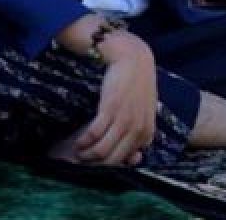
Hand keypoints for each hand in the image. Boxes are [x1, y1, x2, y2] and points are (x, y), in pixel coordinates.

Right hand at [75, 31, 157, 166]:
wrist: (133, 59)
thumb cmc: (137, 86)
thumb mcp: (145, 112)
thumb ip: (140, 133)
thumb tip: (135, 157)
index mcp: (147, 132)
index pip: (125, 160)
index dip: (108, 165)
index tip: (96, 163)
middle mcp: (138, 129)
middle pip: (112, 159)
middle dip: (95, 164)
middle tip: (82, 161)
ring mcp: (125, 120)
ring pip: (101, 150)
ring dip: (86, 155)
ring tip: (78, 151)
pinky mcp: (111, 109)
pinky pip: (93, 134)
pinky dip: (83, 141)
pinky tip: (78, 141)